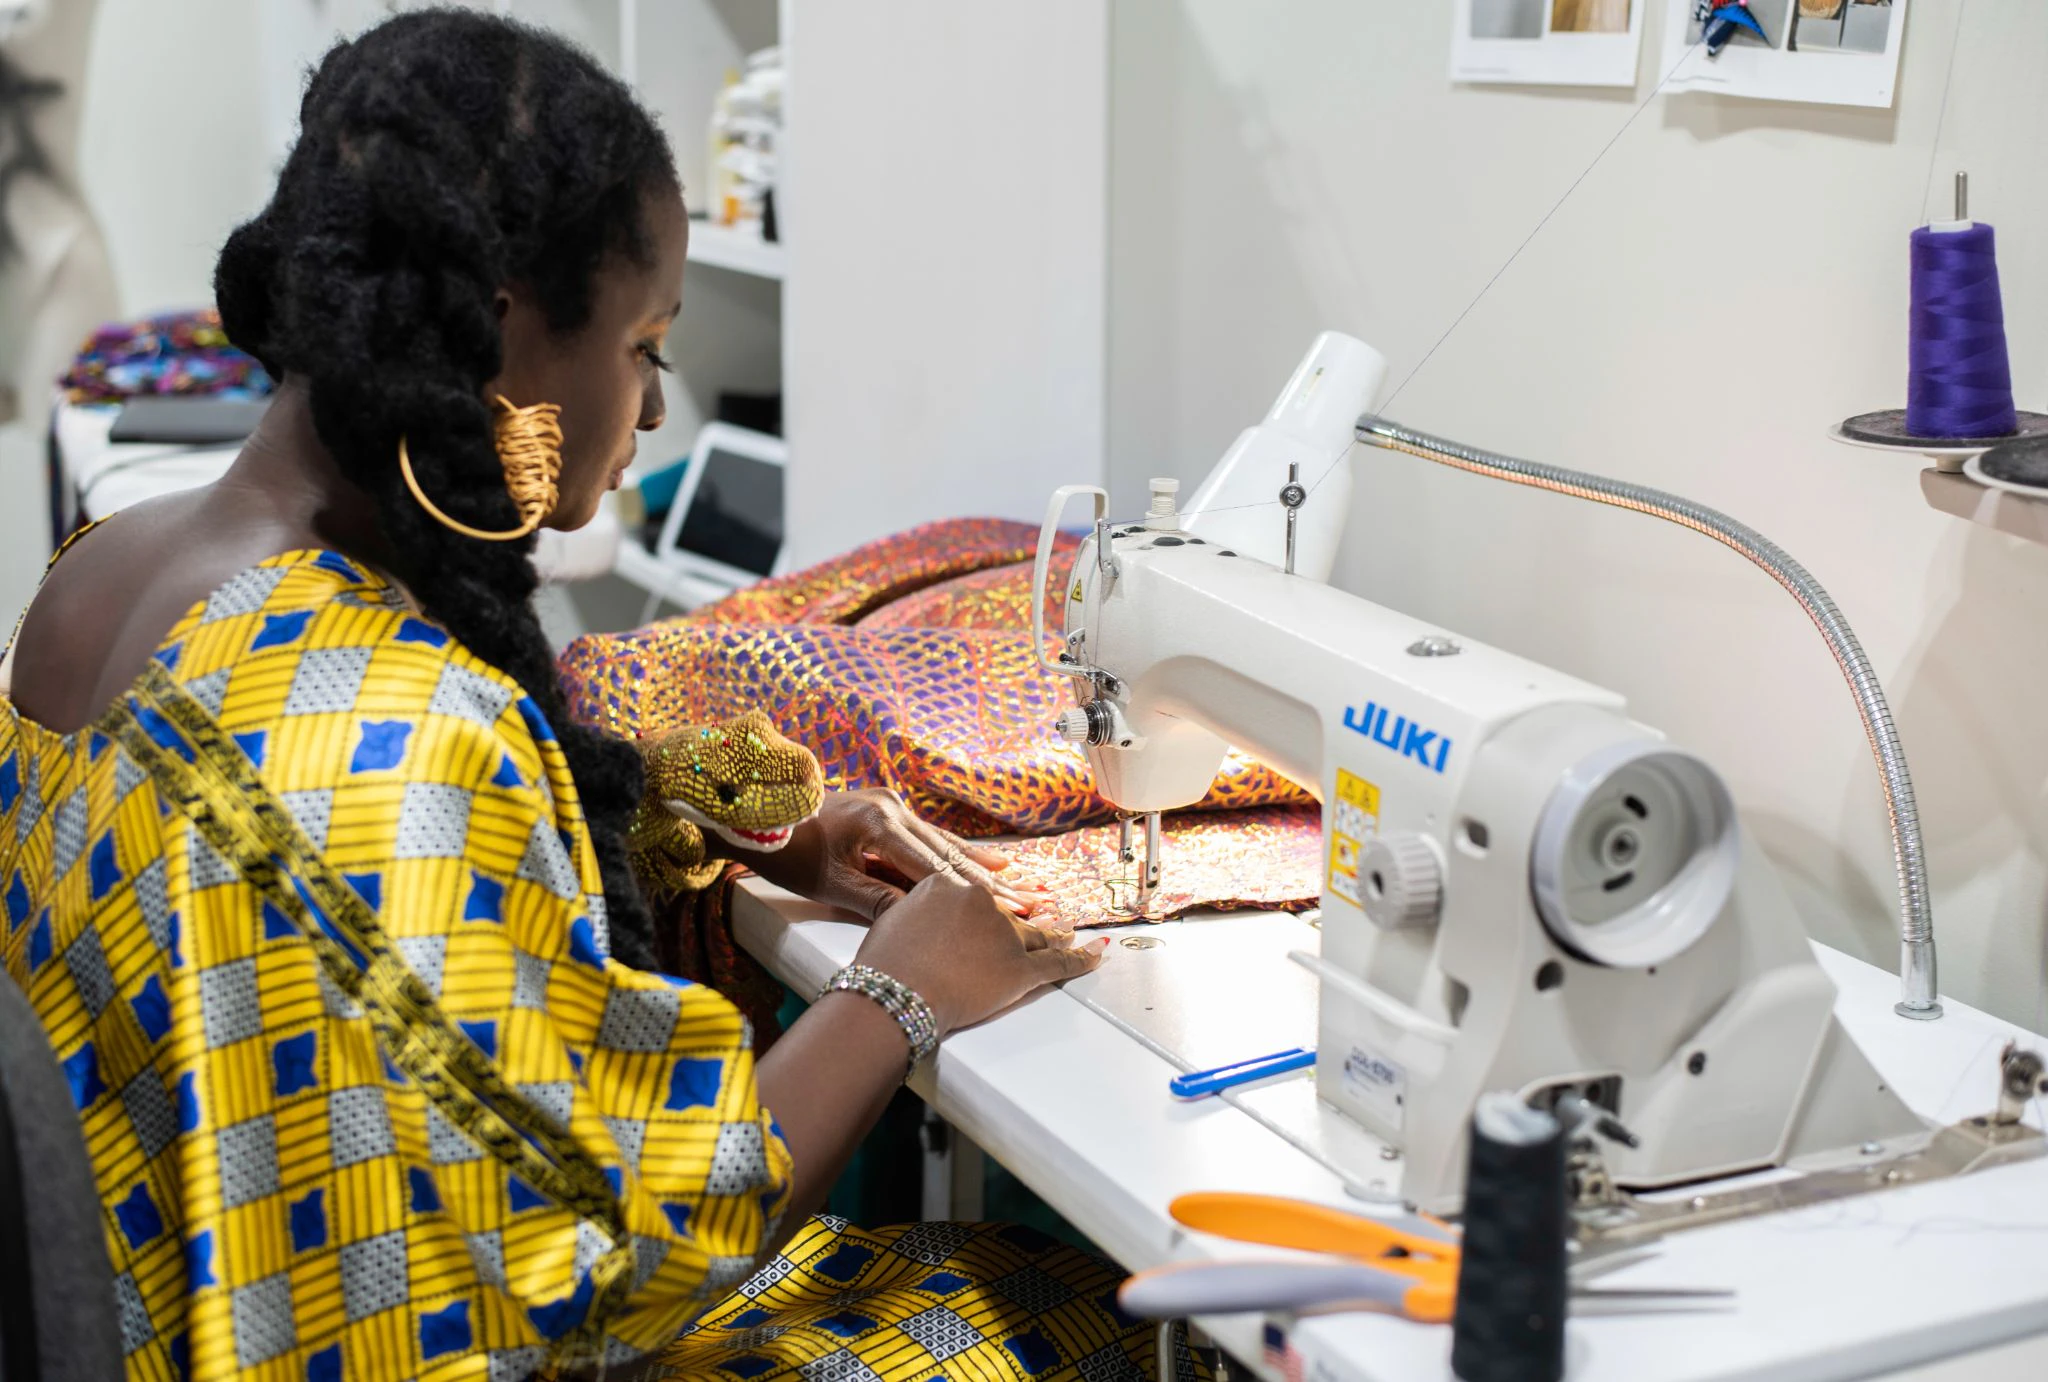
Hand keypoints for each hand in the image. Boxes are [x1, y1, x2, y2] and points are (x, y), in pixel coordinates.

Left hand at [724, 787, 1048, 921]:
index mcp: (880, 823)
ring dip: (980, 869)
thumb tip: (920, 921)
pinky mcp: (886, 813)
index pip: (936, 866)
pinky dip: (955, 855)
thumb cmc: (786, 851)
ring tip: (1021, 884)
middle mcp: (892, 808)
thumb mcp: (830, 885)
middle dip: (990, 884)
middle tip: (1031, 903)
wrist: (756, 815)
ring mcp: (891, 807)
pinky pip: (926, 838)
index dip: (974, 893)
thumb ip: (878, 901)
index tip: (1007, 911)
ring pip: (943, 845)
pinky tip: (988, 862)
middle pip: (949, 853)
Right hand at [853, 867, 1108, 1032]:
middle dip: (1020, 919)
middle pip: (1007, 912)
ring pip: (1038, 933)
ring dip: (1056, 932)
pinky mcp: (1021, 969)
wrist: (895, 992)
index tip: (990, 911)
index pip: (974, 895)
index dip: (983, 908)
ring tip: (1067, 930)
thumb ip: (915, 912)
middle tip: (1037, 916)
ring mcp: (1005, 935)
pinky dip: (1082, 958)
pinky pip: (1059, 962)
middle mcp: (980, 902)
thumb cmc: (884, 964)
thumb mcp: (891, 919)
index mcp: (948, 884)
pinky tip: (1096, 952)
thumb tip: (918, 921)